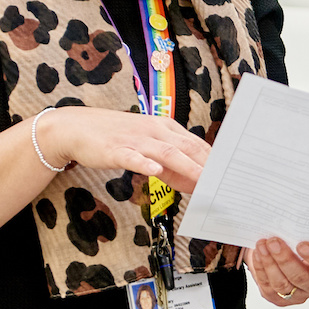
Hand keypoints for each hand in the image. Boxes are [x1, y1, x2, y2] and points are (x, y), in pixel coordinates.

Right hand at [34, 107, 210, 192]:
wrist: (78, 127)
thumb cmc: (116, 138)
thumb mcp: (147, 146)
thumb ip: (170, 164)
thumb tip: (194, 181)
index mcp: (165, 128)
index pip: (196, 144)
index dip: (214, 160)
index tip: (229, 174)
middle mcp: (154, 131)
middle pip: (188, 147)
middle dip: (208, 165)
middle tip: (225, 181)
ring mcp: (136, 139)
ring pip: (167, 152)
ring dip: (187, 166)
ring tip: (203, 180)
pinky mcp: (116, 149)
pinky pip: (133, 157)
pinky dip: (145, 164)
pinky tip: (155, 171)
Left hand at [247, 237, 308, 306]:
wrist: (287, 257)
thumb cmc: (301, 245)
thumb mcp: (308, 238)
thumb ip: (305, 235)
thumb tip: (291, 223)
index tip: (302, 244)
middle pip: (300, 277)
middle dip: (285, 258)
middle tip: (274, 242)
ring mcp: (297, 295)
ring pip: (281, 284)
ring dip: (269, 263)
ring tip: (262, 245)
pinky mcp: (279, 299)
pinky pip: (268, 286)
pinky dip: (261, 269)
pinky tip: (258, 255)